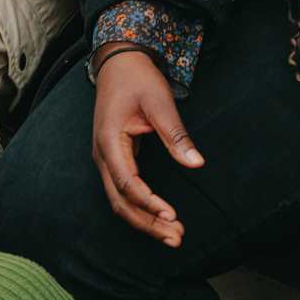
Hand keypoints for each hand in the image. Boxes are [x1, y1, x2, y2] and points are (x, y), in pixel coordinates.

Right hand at [91, 46, 204, 245]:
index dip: (149, 202)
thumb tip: (197, 164)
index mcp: (109, 142)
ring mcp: (106, 159)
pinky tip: (161, 217)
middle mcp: (102, 156)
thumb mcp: (160, 103)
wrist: (119, 63)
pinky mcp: (115, 159)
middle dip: (148, 223)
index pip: (128, 183)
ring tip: (173, 234)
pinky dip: (142, 208)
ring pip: (121, 201)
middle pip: (121, 202)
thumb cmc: (138, 79)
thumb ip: (176, 136)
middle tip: (177, 237)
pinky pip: (125, 191)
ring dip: (145, 220)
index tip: (171, 215)